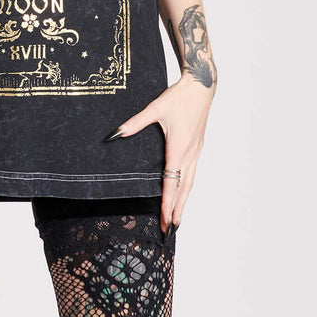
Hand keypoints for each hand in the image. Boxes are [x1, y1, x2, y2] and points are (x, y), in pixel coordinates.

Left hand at [107, 73, 215, 231]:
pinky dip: (186, 188)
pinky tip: (182, 194)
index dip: (168, 203)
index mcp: (179, 147)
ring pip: (189, 182)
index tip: (166, 219)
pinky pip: (191, 173)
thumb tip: (115, 134)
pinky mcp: (196, 147)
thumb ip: (134, 123)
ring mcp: (195, 151)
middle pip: (183, 189)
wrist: (202, 86)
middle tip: (170, 230)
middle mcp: (189, 153)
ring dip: (183, 202)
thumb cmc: (179, 97)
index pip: (172, 182)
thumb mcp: (155, 108)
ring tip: (177, 219)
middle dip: (176, 210)